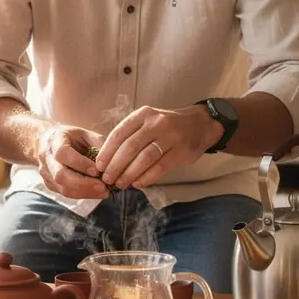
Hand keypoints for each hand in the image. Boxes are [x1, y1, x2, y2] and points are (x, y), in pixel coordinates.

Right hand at [36, 124, 109, 199]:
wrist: (49, 141)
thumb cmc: (71, 137)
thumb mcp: (85, 133)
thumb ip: (98, 143)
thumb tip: (114, 160)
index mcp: (54, 140)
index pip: (63, 153)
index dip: (80, 163)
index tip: (97, 170)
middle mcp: (47, 158)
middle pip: (60, 175)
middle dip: (84, 183)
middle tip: (103, 186)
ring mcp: (46, 173)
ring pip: (63, 188)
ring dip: (85, 192)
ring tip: (103, 192)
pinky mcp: (50, 184)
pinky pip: (65, 193)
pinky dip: (82, 194)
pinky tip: (96, 192)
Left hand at [96, 105, 221, 190]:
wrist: (200, 124)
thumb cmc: (167, 126)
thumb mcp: (148, 122)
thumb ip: (131, 136)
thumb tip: (108, 160)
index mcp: (143, 115)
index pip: (119, 134)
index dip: (107, 152)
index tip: (99, 166)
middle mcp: (156, 123)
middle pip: (130, 147)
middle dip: (115, 166)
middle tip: (107, 179)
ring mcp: (170, 136)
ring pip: (144, 158)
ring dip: (130, 174)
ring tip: (121, 184)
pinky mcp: (181, 151)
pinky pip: (160, 167)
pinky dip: (147, 177)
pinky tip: (138, 183)